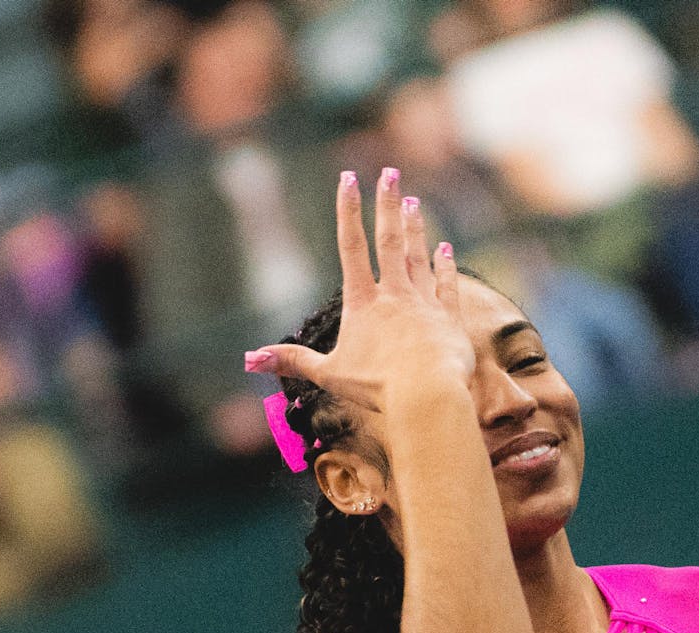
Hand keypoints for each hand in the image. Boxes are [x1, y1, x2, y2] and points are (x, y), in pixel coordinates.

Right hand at [245, 168, 473, 411]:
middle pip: (390, 241)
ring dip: (415, 229)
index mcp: (363, 304)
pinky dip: (445, 266)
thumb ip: (292, 361)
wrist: (427, 394)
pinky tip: (446, 249)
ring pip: (418, 258)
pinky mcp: (450, 319)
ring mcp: (425, 304)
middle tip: (390, 172)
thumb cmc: (376, 387)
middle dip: (387, 204)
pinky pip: (447, 285)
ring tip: (413, 202)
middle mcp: (395, 295)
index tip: (348, 178)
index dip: (348, 211)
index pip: (352, 248)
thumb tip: (248, 360)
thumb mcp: (329, 374)